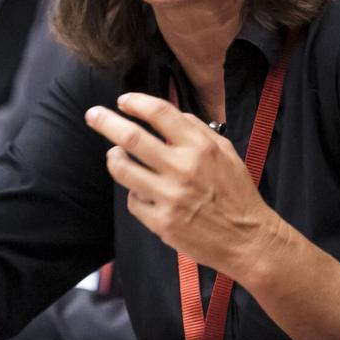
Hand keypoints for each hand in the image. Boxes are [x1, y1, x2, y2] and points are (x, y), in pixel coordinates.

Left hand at [85, 92, 280, 279]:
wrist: (248, 239)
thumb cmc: (237, 193)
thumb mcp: (225, 152)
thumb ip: (197, 130)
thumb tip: (168, 113)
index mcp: (199, 147)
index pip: (160, 113)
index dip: (137, 102)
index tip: (123, 101)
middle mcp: (182, 168)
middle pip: (131, 137)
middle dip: (106, 122)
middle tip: (92, 114)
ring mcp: (169, 196)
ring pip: (123, 169)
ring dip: (113, 158)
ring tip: (114, 155)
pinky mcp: (161, 222)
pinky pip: (133, 201)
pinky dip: (134, 193)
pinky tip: (143, 191)